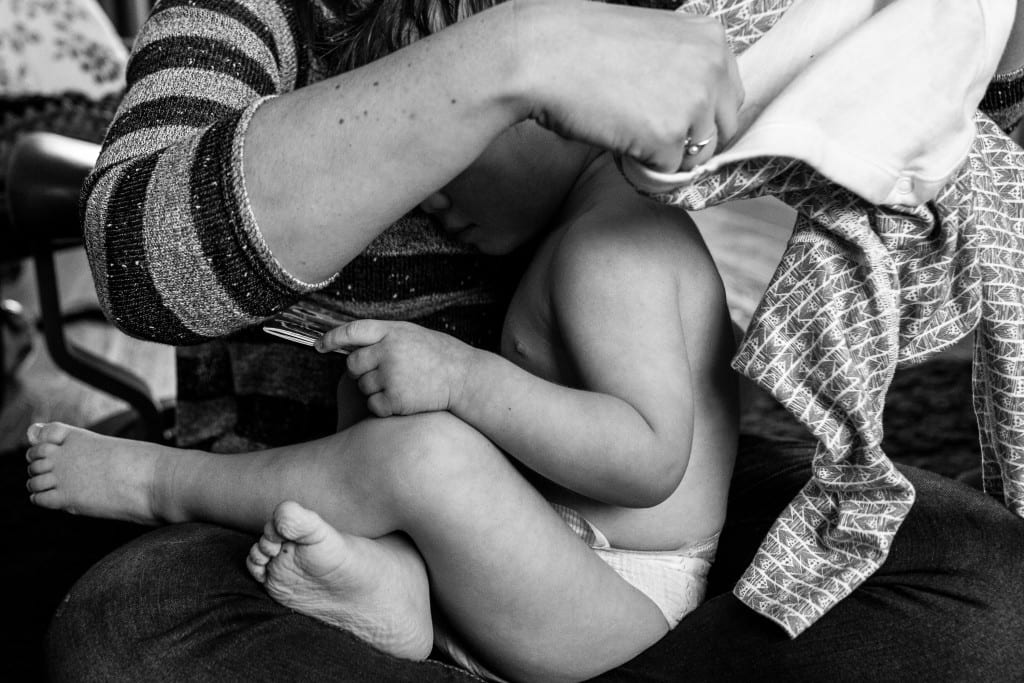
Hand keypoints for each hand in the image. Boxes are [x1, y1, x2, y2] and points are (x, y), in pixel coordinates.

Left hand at [318, 320, 476, 416]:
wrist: (466, 378)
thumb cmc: (440, 356)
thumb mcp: (413, 334)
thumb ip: (385, 336)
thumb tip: (351, 344)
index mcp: (393, 331)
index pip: (352, 331)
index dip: (332, 338)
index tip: (320, 345)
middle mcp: (389, 351)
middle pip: (353, 364)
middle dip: (361, 371)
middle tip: (382, 374)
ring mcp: (392, 375)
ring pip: (363, 387)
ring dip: (375, 390)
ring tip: (402, 385)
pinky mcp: (396, 399)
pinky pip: (374, 405)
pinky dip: (383, 407)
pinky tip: (402, 400)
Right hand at [513, 0, 742, 171]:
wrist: (541, 54)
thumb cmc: (581, 44)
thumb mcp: (650, 38)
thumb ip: (682, 65)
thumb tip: (690, 109)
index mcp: (711, 38)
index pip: (730, 96)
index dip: (701, 115)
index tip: (673, 119)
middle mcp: (712, 68)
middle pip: (722, 130)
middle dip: (690, 140)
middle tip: (650, 135)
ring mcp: (694, 104)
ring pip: (697, 156)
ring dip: (666, 156)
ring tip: (629, 134)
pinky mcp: (669, 138)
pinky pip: (668, 172)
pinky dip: (645, 168)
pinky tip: (619, 143)